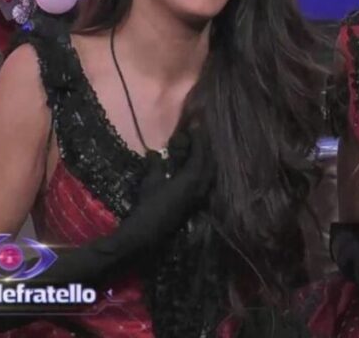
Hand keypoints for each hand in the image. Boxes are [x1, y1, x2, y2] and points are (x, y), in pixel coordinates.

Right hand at [120, 129, 216, 249]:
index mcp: (193, 178)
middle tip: (199, 135)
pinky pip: (205, 182)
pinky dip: (202, 171)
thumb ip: (156, 165)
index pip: (201, 153)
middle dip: (206, 147)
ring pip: (209, 173)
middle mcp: (201, 187)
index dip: (199, 137)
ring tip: (198, 149)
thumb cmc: (149, 205)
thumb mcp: (152, 182)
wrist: (149, 233)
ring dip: (206, 159)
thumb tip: (154, 153)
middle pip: (210, 162)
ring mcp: (200, 197)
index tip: (196, 124)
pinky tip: (194, 168)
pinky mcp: (196, 204)